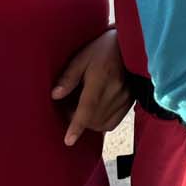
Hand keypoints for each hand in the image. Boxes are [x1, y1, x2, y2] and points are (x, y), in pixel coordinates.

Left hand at [51, 29, 133, 145]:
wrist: (131, 45)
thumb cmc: (103, 49)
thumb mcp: (81, 57)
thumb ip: (69, 77)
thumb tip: (55, 95)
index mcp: (101, 78)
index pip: (87, 107)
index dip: (77, 126)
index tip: (69, 140)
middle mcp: (116, 90)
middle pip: (94, 119)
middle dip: (78, 120)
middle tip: (69, 107)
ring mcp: (126, 98)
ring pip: (103, 123)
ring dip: (89, 123)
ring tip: (82, 109)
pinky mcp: (131, 102)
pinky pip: (113, 122)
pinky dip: (101, 122)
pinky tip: (95, 112)